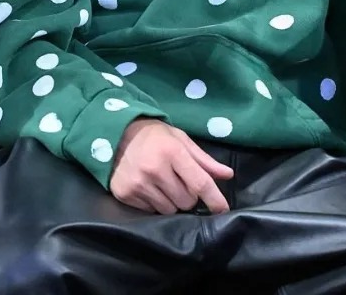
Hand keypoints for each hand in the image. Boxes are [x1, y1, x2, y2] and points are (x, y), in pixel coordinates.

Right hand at [110, 118, 233, 214]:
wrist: (117, 133)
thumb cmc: (156, 136)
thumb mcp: (181, 140)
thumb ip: (204, 160)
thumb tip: (228, 175)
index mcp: (173, 152)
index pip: (200, 183)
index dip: (214, 199)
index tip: (223, 209)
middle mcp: (155, 169)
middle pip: (186, 201)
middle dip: (188, 195)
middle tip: (179, 181)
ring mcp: (138, 184)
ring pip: (169, 210)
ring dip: (172, 201)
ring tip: (163, 183)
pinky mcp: (125, 194)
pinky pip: (151, 211)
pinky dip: (155, 203)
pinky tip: (149, 187)